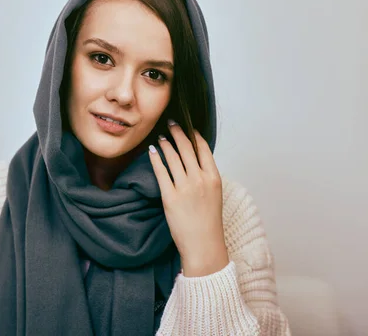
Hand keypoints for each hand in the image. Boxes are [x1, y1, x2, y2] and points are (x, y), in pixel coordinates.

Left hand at [148, 120, 228, 276]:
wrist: (204, 245)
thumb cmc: (209, 222)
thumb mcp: (215, 195)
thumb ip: (206, 177)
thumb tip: (195, 162)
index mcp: (214, 178)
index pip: (203, 149)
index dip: (194, 135)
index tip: (188, 127)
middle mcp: (200, 179)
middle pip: (187, 148)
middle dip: (178, 132)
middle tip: (170, 123)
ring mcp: (185, 187)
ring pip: (174, 157)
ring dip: (166, 144)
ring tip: (161, 137)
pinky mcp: (170, 197)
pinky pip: (161, 172)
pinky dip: (156, 159)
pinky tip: (152, 151)